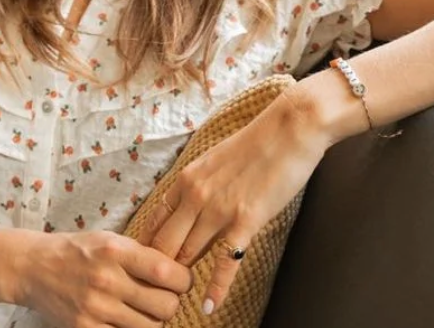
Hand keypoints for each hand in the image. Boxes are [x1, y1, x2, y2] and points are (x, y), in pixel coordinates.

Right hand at [12, 230, 191, 327]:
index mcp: (115, 251)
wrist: (33, 268)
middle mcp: (106, 279)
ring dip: (153, 321)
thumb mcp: (109, 240)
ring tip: (144, 311)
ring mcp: (95, 307)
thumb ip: (141, 255)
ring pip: (150, 327)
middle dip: (171, 303)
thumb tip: (178, 272)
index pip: (168, 272)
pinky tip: (126, 321)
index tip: (180, 281)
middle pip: (165, 305)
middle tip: (163, 298)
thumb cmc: (77, 252)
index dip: (183, 280)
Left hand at [130, 87, 327, 315]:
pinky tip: (208, 305)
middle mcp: (195, 195)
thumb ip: (197, 188)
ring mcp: (218, 209)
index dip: (147, 251)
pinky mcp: (245, 220)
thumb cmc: (256, 145)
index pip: (155, 224)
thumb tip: (189, 213)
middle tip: (156, 292)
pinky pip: (226, 261)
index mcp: (185, 180)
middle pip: (165, 244)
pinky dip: (215, 287)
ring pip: (189, 254)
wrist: (289, 129)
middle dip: (158, 271)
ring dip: (182, 279)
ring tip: (174, 303)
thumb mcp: (213, 162)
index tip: (144, 270)